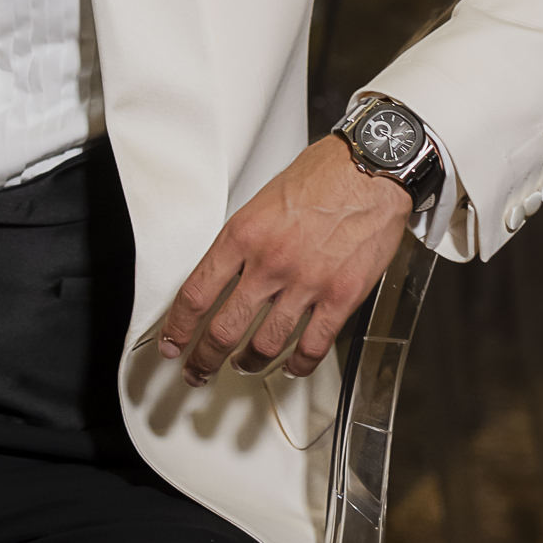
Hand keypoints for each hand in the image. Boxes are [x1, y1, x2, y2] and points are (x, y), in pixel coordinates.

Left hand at [155, 134, 413, 386]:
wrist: (370, 171)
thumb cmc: (320, 178)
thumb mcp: (261, 203)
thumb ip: (241, 243)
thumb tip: (221, 277)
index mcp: (242, 236)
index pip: (196, 294)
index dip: (178, 328)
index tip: (172, 344)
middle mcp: (270, 263)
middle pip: (223, 329)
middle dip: (204, 359)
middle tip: (197, 371)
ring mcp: (306, 283)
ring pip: (265, 344)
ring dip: (249, 362)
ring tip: (244, 365)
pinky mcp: (341, 297)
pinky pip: (313, 346)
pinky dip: (297, 364)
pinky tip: (291, 367)